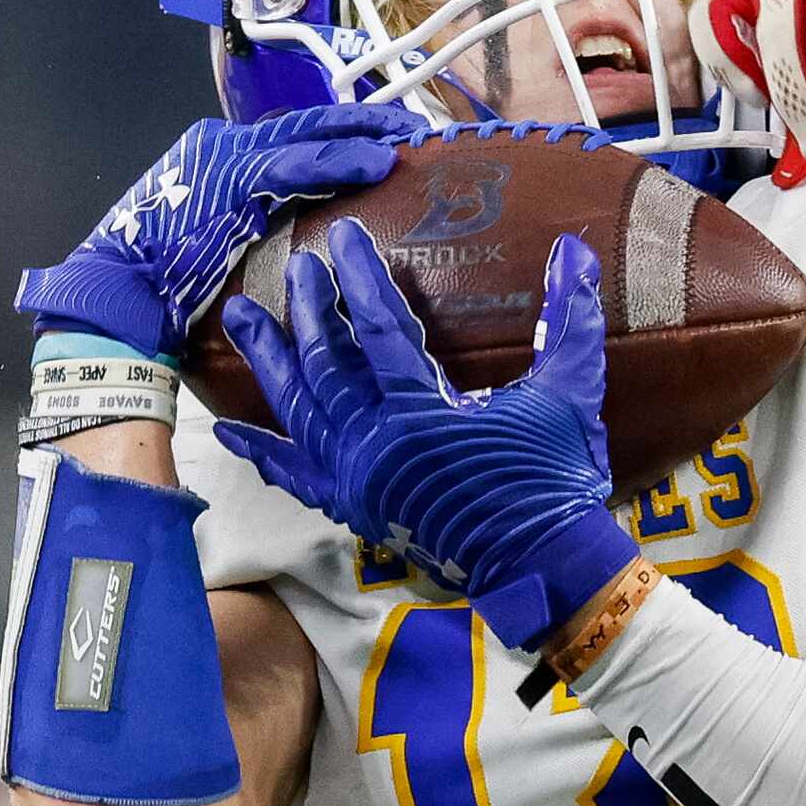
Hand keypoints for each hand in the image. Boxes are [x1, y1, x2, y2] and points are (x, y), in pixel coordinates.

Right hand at [15, 106, 426, 357]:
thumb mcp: (219, 230)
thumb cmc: (167, 273)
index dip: (344, 134)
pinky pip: (298, 165)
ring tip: (410, 136)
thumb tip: (308, 220)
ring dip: (363, 135)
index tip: (387, 137)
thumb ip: (261, 214)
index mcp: (222, 152)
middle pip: (309, 125)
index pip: (296, 134)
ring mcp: (228, 158)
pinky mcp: (233, 183)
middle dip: (363, 122)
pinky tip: (376, 163)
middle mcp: (225, 144)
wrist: (119, 292)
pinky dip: (340, 161)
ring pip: (309, 136)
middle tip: (414, 124)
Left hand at [212, 218, 636, 652]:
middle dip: (308, 310)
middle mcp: (376, 446)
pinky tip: (230, 431)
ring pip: (301, 410)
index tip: (343, 238)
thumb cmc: (556, 480)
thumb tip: (575, 251)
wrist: (545, 567)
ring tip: (243, 318)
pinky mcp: (357, 508)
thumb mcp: (569, 395)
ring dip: (271, 361)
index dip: (360, 279)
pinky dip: (264, 453)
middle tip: (297, 267)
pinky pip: (298, 476)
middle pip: (326, 365)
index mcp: (422, 414)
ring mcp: (359, 480)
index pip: (379, 330)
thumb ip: (570, 321)